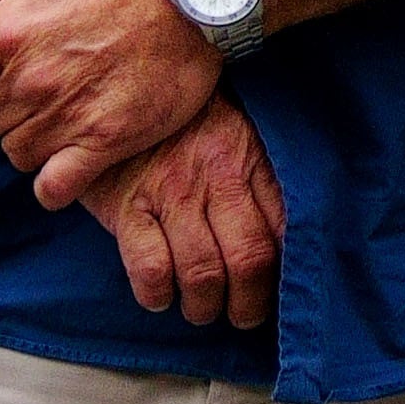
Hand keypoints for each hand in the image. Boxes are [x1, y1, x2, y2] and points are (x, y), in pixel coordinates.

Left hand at [0, 0, 215, 200]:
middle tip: (39, 94)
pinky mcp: (108, 139)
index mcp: (6, 32)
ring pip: (19, 153)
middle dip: (5, 110)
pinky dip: (54, 185)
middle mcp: (30, 79)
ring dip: (33, 142)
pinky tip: (67, 168)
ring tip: (60, 121)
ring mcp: (68, 113)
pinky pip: (57, 186)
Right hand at [84, 105, 284, 324]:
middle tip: (242, 315)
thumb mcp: (235, 131)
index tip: (282, 292)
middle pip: (248, 260)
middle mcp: (214, 178)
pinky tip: (160, 295)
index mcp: (248, 159)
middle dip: (249, 303)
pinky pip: (151, 268)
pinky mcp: (128, 207)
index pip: (284, 227)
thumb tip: (288, 236)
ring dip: (204, 307)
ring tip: (202, 309)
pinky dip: (158, 294)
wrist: (116, 88)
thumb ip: (262, 176)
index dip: (287, 272)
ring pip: (202, 273)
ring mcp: (170, 194)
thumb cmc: (183, 122)